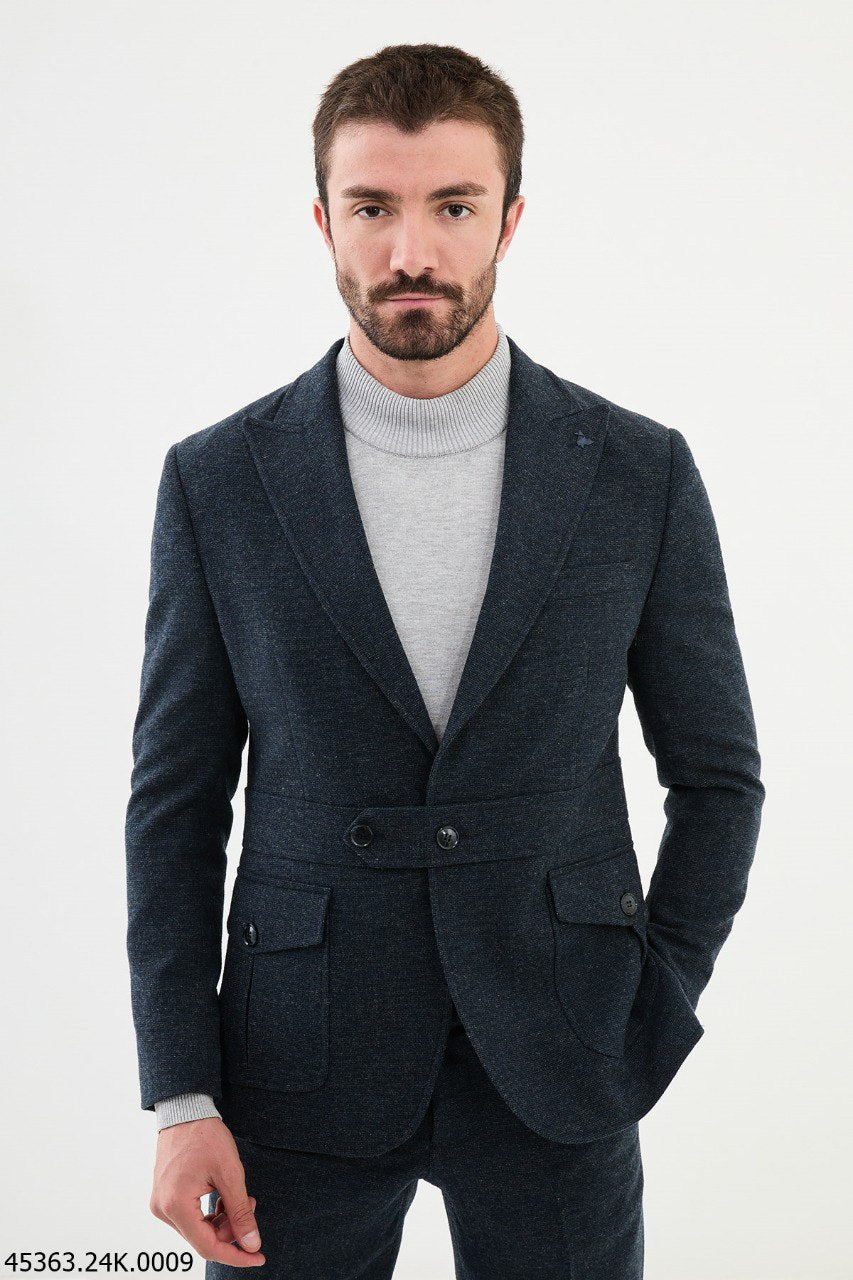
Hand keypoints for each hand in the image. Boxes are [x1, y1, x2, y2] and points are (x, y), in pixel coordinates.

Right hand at [150, 1116, 265, 1265]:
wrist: (185, 1110)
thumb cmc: (206, 1137)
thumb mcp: (231, 1174)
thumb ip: (240, 1212)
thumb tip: (252, 1244)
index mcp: (176, 1205)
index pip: (208, 1247)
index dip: (236, 1255)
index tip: (258, 1257)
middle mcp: (163, 1209)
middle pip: (203, 1238)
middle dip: (231, 1229)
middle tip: (251, 1206)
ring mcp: (161, 1203)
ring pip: (198, 1228)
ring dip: (222, 1220)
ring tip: (241, 1197)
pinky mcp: (164, 1196)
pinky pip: (190, 1216)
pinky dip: (209, 1213)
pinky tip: (223, 1196)